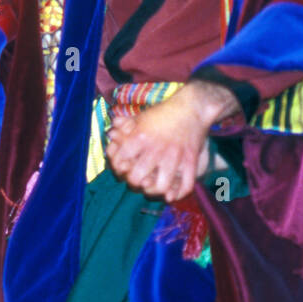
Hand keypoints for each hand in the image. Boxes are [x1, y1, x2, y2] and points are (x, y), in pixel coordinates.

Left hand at [107, 82, 233, 202]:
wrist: (192, 107)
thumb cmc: (163, 113)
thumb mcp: (140, 117)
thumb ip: (124, 127)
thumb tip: (110, 133)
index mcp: (139, 138)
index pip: (121, 162)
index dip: (119, 168)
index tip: (123, 167)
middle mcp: (155, 149)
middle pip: (136, 178)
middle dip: (134, 182)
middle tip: (138, 179)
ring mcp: (174, 157)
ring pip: (161, 186)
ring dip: (156, 190)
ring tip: (154, 186)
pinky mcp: (190, 161)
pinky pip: (185, 185)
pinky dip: (179, 193)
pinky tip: (173, 193)